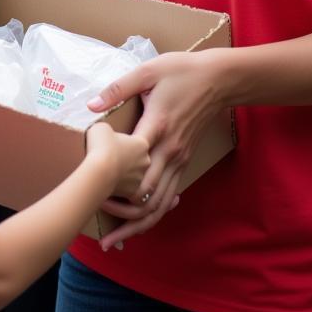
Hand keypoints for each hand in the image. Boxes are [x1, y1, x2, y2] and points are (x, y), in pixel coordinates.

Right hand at [84, 122, 149, 200]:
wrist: (98, 171)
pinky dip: (118, 185)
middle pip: (137, 158)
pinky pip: (126, 188)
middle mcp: (146, 161)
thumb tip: (107, 135)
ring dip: (123, 172)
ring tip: (107, 170)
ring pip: (132, 173)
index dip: (124, 142)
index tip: (114, 143)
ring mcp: (139, 178)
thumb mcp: (102, 127)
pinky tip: (107, 180)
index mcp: (142, 144)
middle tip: (111, 156)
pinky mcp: (132, 192)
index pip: (136, 141)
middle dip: (127, 158)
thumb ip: (110, 131)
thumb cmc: (101, 146)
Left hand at [88, 51, 226, 250]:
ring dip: (140, 224)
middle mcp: (170, 151)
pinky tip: (142, 222)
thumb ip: (118, 89)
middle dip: (124, 220)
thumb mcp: (147, 71)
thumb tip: (92, 105)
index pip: (133, 167)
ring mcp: (179, 159)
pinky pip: (171, 195)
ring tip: (118, 240)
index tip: (92, 197)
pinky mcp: (185, 160)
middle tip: (102, 237)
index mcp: (157, 127)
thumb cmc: (181, 71)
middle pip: (147, 198)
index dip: (111, 185)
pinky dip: (157, 212)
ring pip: (161, 204)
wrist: (219, 79)